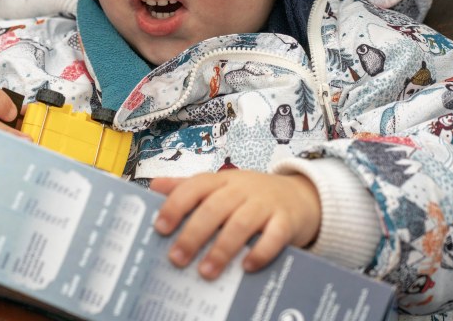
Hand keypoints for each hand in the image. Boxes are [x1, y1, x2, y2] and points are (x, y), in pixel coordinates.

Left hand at [151, 171, 320, 279]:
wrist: (298, 195)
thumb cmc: (250, 195)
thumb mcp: (220, 185)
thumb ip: (187, 187)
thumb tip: (153, 186)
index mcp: (221, 180)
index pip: (194, 186)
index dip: (176, 205)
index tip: (160, 227)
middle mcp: (242, 189)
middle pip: (214, 208)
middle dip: (193, 234)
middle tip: (177, 258)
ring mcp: (265, 203)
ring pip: (241, 223)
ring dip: (222, 249)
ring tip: (206, 272)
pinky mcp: (286, 220)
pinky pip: (274, 235)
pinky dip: (260, 252)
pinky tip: (246, 267)